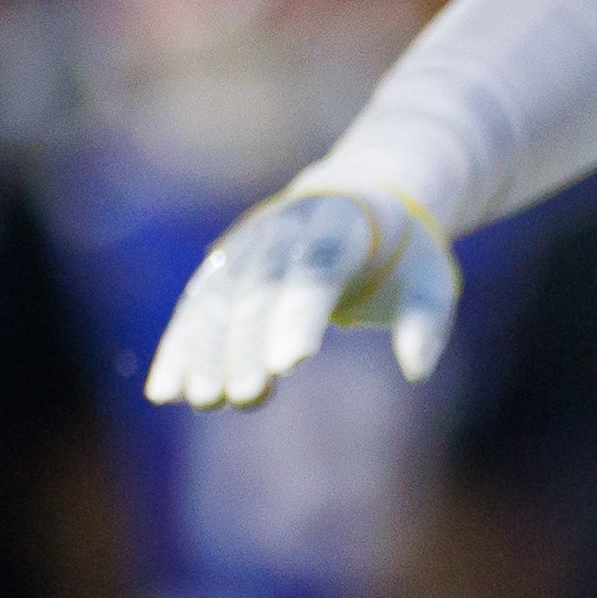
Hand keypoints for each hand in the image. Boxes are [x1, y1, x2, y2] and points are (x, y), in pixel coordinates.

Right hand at [147, 180, 461, 408]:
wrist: (359, 197)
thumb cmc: (403, 254)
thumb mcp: (432, 280)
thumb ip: (427, 323)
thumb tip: (417, 371)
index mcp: (340, 228)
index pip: (316, 273)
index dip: (300, 317)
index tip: (290, 365)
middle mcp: (284, 231)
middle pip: (260, 290)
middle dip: (248, 344)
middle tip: (245, 396)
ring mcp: (248, 245)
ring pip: (219, 300)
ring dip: (205, 351)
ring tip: (202, 400)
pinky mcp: (223, 264)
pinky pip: (195, 308)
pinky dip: (179, 348)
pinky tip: (165, 390)